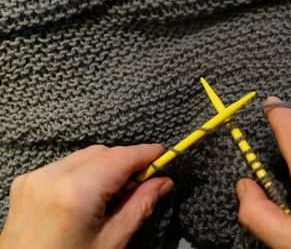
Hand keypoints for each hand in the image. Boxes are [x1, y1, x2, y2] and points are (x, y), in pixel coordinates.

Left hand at [0, 144, 173, 248]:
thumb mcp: (111, 241)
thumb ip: (140, 205)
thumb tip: (163, 181)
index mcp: (76, 193)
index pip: (120, 158)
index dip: (145, 153)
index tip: (163, 154)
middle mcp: (51, 177)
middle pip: (102, 152)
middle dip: (126, 161)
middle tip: (144, 180)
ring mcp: (34, 178)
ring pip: (83, 156)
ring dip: (106, 166)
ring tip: (116, 191)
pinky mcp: (26, 183)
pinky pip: (65, 165)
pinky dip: (85, 172)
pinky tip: (91, 193)